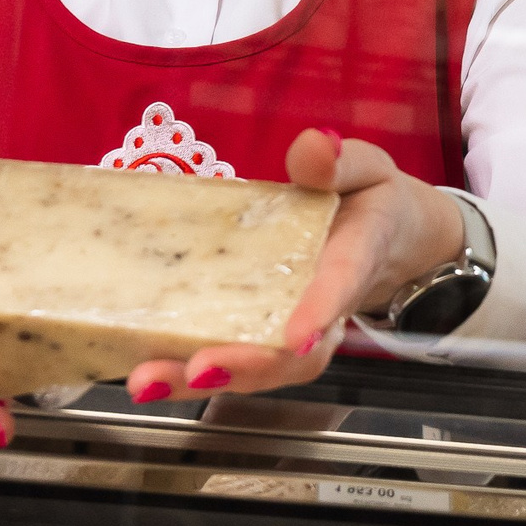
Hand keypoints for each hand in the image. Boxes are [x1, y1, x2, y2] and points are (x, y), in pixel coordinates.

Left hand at [122, 128, 462, 404]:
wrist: (382, 235)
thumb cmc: (367, 198)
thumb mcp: (363, 167)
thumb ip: (339, 162)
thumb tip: (313, 145)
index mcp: (354, 259)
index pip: (340, 287)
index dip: (319, 312)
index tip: (296, 336)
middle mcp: (325, 310)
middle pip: (293, 356)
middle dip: (246, 367)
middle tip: (198, 370)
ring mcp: (291, 331)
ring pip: (259, 370)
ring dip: (203, 381)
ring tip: (150, 380)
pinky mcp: (259, 334)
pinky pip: (232, 361)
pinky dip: (187, 372)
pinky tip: (143, 375)